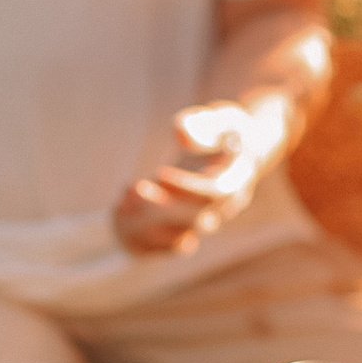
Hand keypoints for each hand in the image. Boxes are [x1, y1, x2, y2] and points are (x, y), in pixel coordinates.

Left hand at [113, 100, 278, 254]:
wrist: (242, 151)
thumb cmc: (229, 131)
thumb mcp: (223, 117)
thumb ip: (203, 125)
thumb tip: (180, 138)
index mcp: (238, 180)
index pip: (217, 193)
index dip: (187, 187)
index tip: (160, 172)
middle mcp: (224, 208)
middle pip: (196, 219)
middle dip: (162, 208)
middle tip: (132, 189)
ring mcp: (205, 222)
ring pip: (179, 237)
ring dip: (147, 223)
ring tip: (121, 200)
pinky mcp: (186, 230)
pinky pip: (165, 246)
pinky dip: (141, 234)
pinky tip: (119, 209)